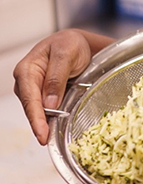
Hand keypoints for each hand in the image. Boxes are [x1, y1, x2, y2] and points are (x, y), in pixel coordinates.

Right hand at [13, 29, 106, 144]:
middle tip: (47, 140)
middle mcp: (26, 81)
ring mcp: (33, 89)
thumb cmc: (69, 44)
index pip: (29, 98)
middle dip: (39, 124)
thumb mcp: (66, 53)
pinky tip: (55, 128)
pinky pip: (45, 109)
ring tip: (52, 136)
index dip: (36, 118)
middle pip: (31, 107)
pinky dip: (50, 118)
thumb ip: (57, 77)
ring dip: (45, 122)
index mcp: (27, 69)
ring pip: (38, 110)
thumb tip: (49, 104)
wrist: (75, 43)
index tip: (42, 133)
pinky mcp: (42, 95)